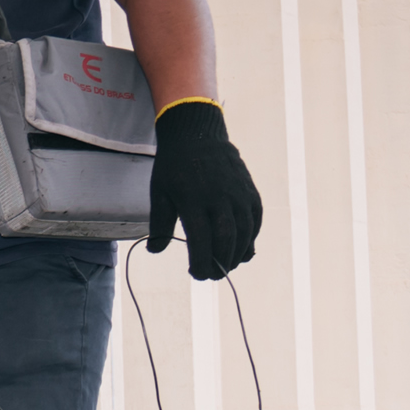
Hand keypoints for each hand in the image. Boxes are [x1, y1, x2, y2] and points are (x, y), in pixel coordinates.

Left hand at [147, 102, 261, 280]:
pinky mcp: (250, 191)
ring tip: (226, 265)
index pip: (201, 240)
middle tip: (211, 275)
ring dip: (237, 255)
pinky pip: (255, 220)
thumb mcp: (159, 193)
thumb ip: (159, 224)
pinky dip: (251, 238)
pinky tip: (241, 249)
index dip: (201, 262)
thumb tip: (154, 251)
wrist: (197, 134)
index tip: (196, 274)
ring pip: (245, 233)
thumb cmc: (173, 168)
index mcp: (193, 200)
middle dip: (220, 263)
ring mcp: (238, 194)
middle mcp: (219, 197)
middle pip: (226, 240)